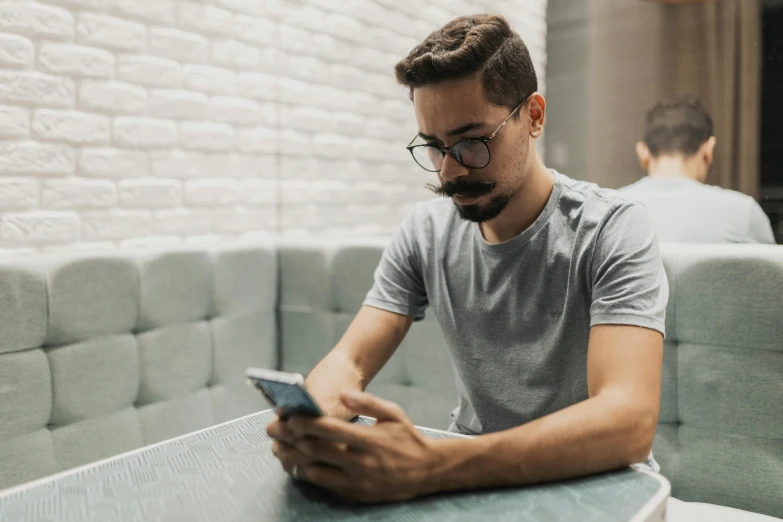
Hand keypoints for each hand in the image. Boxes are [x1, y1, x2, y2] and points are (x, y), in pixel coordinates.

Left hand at [276, 391, 439, 502]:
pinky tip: (299, 464)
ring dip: (295, 459)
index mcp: (368, 439)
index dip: (305, 422)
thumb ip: (367, 401)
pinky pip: (325, 485)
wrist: (427, 471)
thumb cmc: (408, 438)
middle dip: (292, 440)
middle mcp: (360, 462)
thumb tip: (343, 394)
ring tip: (281, 448)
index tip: (289, 416)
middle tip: (275, 431)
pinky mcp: (355, 494)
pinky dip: (309, 474)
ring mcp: (357, 481)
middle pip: (316, 451)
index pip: (329, 429)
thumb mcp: (392, 413)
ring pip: (316, 472)